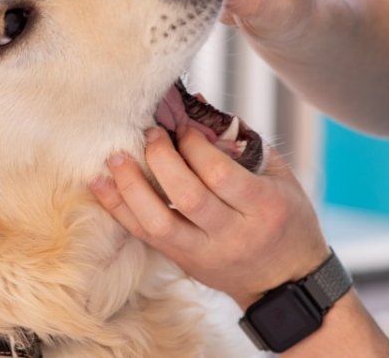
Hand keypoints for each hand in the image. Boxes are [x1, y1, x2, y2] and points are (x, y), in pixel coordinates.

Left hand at [90, 125, 329, 309]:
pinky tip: (102, 185)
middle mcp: (233, 234)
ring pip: (159, 222)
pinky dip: (120, 209)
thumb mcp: (279, 178)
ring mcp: (206, 253)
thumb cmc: (286, 218)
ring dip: (131, 187)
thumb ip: (240, 143)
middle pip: (187, 196)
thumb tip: (195, 108)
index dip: (195, 146)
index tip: (183, 126)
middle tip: (151, 133)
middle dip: (162, 159)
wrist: (286, 281)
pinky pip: (146, 237)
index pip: (219, 174)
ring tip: (116, 158)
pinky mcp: (185, 263)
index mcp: (263, 208)